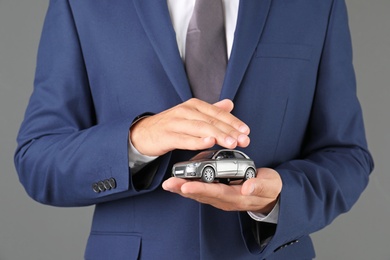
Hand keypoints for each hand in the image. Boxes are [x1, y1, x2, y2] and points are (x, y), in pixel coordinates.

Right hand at [130, 98, 249, 156]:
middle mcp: (185, 111)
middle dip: (230, 131)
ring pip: (200, 128)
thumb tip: (229, 104)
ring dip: (218, 135)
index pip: (217, 113)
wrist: (143, 133)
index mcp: (194, 106)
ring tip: (231, 143)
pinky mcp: (167, 135)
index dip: (233, 122)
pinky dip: (197, 141)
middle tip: (244, 140)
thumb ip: (211, 110)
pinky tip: (209, 143)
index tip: (246, 131)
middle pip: (211, 120)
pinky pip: (184, 139)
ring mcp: (175, 123)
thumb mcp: (191, 115)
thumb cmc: (170, 125)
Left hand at [162, 168, 281, 213]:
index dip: (200, 189)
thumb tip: (247, 187)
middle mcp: (225, 199)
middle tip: (169, 183)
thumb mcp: (269, 185)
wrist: (271, 196)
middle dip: (184, 189)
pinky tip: (179, 182)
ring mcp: (221, 197)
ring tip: (169, 183)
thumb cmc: (269, 188)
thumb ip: (258, 185)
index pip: (216, 192)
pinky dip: (189, 186)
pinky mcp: (219, 193)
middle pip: (202, 195)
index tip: (186, 185)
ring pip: (199, 194)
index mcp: (237, 197)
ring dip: (183, 189)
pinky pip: (202, 191)